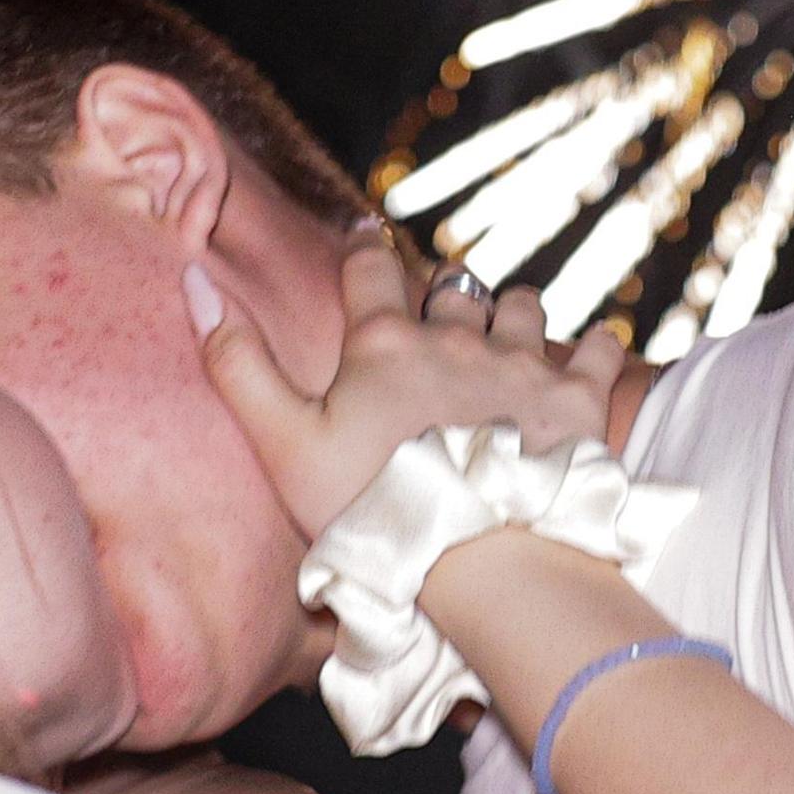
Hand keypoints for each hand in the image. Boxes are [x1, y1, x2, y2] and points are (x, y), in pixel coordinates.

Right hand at [192, 236, 625, 536]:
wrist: (477, 557)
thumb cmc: (371, 510)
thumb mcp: (284, 443)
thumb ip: (238, 364)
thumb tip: (196, 284)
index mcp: (383, 345)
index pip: (369, 268)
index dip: (364, 249)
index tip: (366, 236)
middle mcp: (456, 338)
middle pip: (453, 288)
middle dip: (446, 293)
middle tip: (442, 308)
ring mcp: (523, 364)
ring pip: (523, 307)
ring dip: (514, 313)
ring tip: (510, 333)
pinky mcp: (579, 401)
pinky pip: (597, 350)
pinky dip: (593, 349)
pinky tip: (588, 357)